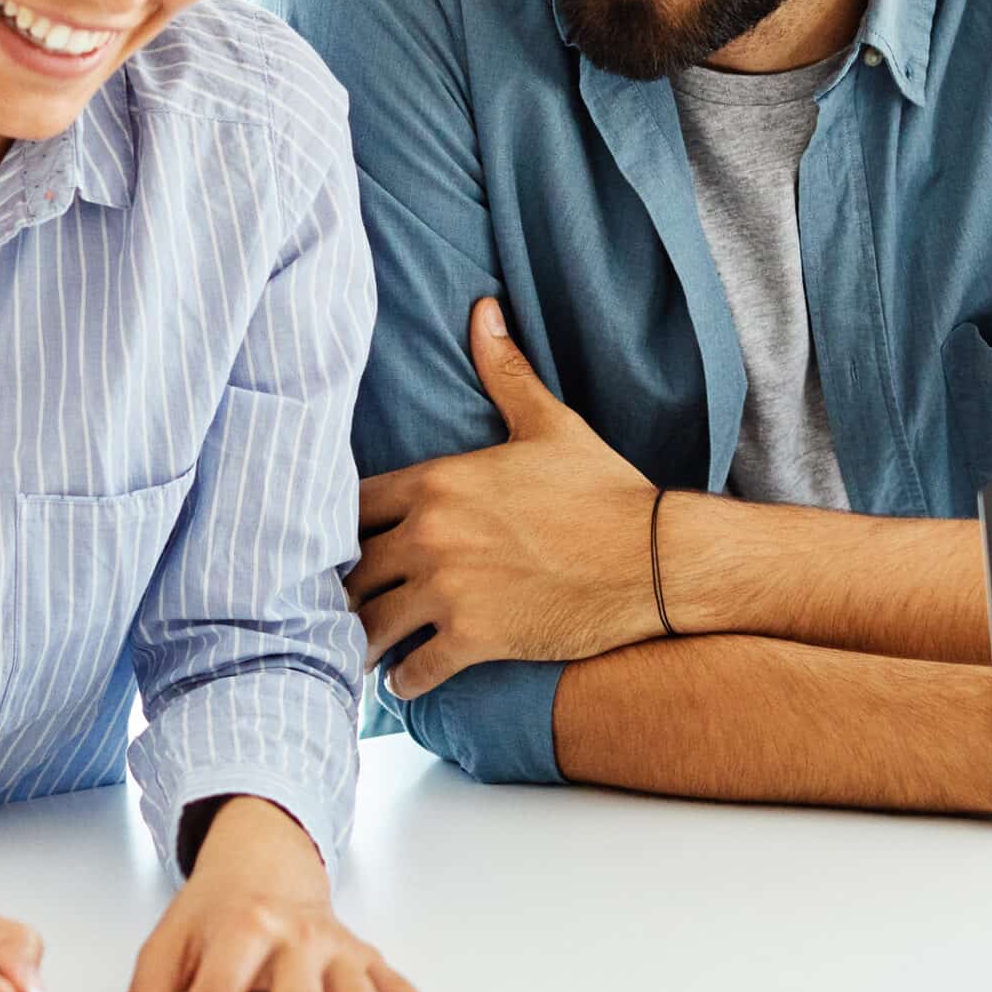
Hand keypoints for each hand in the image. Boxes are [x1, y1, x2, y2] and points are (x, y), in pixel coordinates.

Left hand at [108, 796, 440, 991]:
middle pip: (296, 991)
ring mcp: (331, 943)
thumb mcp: (171, 941)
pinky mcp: (358, 952)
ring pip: (354, 985)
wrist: (264, 861)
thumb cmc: (218, 909)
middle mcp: (291, 934)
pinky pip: (391, 979)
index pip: (216, 989)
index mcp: (240, 927)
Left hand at [351, 297, 657, 694]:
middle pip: (350, 570)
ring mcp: (450, 590)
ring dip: (363, 640)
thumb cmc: (604, 491)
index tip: (339, 545)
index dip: (339, 528)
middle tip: (336, 605)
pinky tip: (406, 679)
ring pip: (371, 626)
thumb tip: (483, 309)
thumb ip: (504, 371)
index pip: (351, 506)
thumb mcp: (549, 425)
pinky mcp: (475, 640)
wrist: (655, 558)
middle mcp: (431, 535)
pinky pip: (414, 672)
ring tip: (360, 648)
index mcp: (437, 482)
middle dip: (344, 589)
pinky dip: (404, 681)